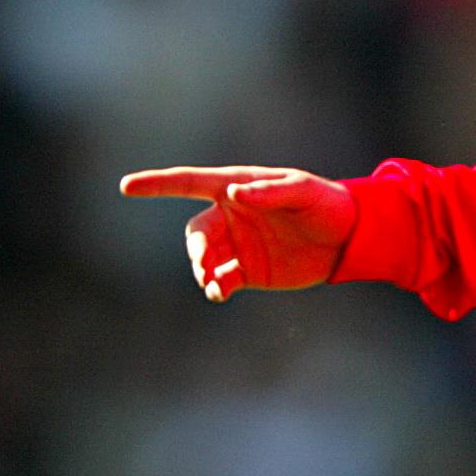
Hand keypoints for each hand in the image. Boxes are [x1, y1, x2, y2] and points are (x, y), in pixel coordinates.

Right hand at [121, 165, 355, 301]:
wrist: (348, 239)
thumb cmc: (325, 203)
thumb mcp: (301, 191)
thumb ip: (268, 191)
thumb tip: (233, 193)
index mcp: (237, 187)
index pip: (189, 183)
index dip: (157, 184)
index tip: (127, 187)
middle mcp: (231, 215)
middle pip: (195, 232)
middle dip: (195, 249)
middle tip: (205, 264)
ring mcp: (238, 245)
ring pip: (203, 259)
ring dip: (202, 270)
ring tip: (214, 283)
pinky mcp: (248, 272)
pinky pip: (220, 280)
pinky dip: (214, 286)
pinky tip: (219, 292)